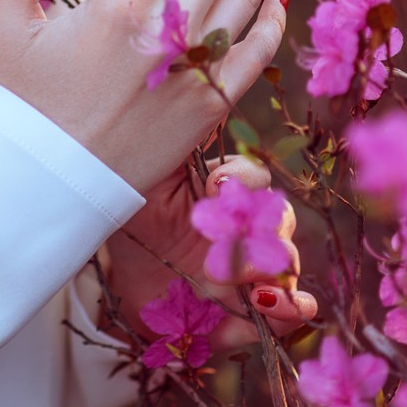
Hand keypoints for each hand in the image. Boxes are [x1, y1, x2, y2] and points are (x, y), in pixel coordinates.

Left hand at [104, 153, 317, 352]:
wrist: (118, 272)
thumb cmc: (132, 214)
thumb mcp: (146, 172)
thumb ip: (178, 141)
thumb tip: (200, 93)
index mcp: (227, 192)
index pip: (255, 178)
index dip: (242, 179)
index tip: (214, 186)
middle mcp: (248, 228)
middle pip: (281, 221)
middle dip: (262, 230)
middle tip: (224, 241)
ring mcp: (253, 271)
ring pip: (288, 266)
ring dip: (275, 273)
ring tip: (250, 285)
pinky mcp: (250, 312)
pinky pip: (288, 314)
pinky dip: (288, 311)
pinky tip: (265, 305)